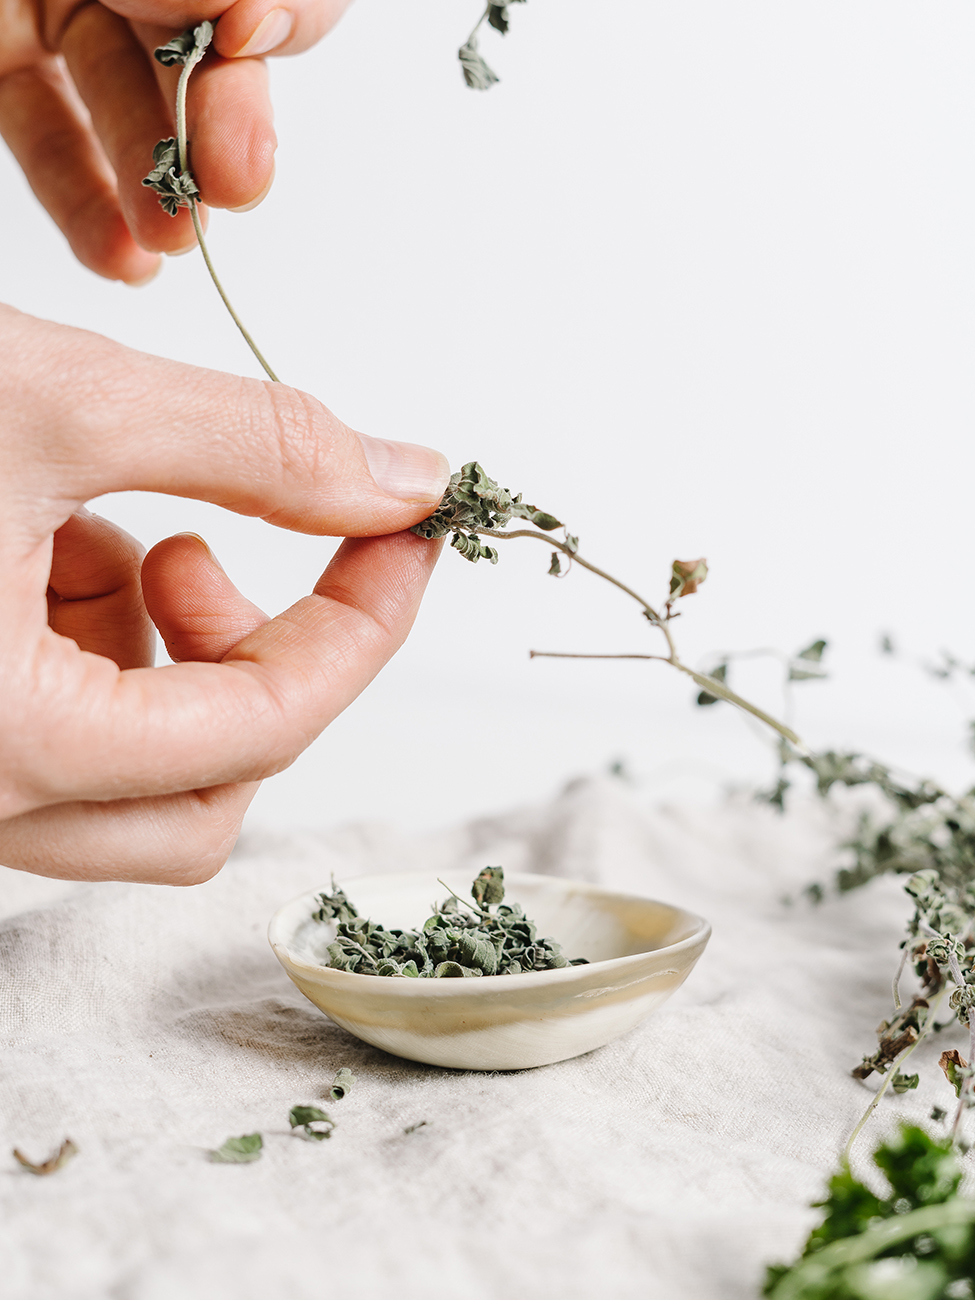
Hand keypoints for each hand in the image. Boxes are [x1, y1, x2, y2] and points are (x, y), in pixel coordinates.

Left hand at [0, 0, 352, 281]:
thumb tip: (261, 24)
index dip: (285, 30)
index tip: (264, 66)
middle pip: (195, 59)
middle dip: (216, 136)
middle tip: (236, 189)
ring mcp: (48, 10)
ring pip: (121, 112)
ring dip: (156, 192)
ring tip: (172, 243)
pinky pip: (47, 141)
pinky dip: (86, 207)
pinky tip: (121, 256)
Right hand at [0, 304, 448, 882]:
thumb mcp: (56, 400)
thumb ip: (255, 448)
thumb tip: (403, 478)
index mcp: (1, 743)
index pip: (264, 728)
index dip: (363, 628)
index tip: (404, 541)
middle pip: (204, 793)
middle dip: (252, 666)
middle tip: (226, 553)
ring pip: (137, 767)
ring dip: (162, 644)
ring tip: (104, 523)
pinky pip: (63, 720)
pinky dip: (91, 631)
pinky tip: (40, 533)